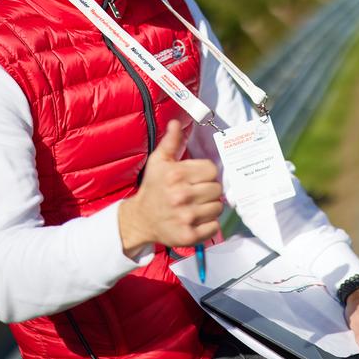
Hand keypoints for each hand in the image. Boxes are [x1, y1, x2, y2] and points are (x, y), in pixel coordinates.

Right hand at [117, 120, 222, 256]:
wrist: (140, 219)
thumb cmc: (153, 188)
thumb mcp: (158, 161)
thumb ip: (171, 141)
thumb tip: (176, 123)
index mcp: (176, 175)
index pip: (211, 170)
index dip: (206, 173)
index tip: (197, 178)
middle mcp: (181, 196)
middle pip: (217, 189)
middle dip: (209, 190)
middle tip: (197, 192)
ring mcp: (186, 217)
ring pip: (218, 207)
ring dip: (210, 207)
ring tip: (196, 205)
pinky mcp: (189, 235)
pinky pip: (214, 226)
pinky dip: (208, 224)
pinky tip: (196, 219)